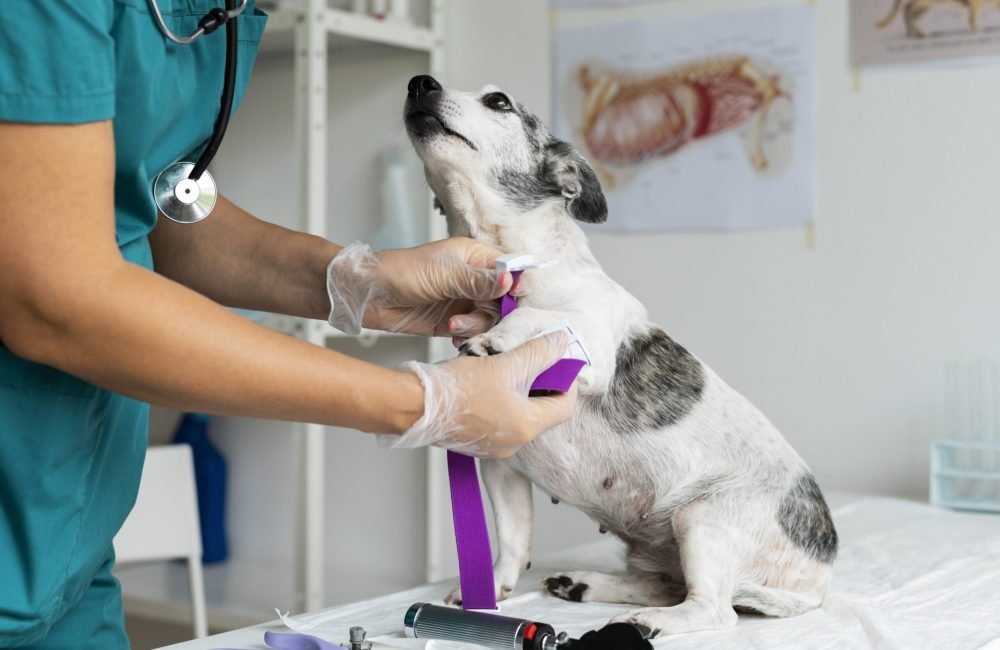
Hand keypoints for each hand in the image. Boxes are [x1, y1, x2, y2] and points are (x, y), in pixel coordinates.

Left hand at [326, 238, 513, 335]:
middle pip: (504, 299)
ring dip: (476, 326)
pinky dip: (467, 336)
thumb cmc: (398, 272)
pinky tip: (453, 335)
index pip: (510, 268)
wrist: (366, 295)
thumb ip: (478, 281)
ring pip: (490, 319)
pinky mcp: (452, 320)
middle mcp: (473, 278)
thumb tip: (511, 279)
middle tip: (480, 319)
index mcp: (474, 257)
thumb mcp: (442, 275)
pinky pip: (473, 331)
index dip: (518, 284)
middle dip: (496, 312)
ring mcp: (463, 300)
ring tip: (454, 325)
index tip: (517, 298)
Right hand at [385, 332, 576, 457]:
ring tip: (507, 367)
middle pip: (544, 411)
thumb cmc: (456, 388)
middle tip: (531, 359)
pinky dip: (503, 401)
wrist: (414, 405)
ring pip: (521, 414)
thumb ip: (538, 352)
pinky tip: (489, 382)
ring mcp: (495, 446)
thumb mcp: (504, 363)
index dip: (566, 381)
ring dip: (520, 390)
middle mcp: (514, 443)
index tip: (557, 361)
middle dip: (541, 383)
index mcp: (526, 426)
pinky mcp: (478, 442)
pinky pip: (501, 421)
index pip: (565, 406)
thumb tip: (561, 341)